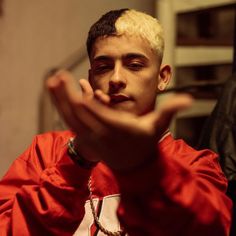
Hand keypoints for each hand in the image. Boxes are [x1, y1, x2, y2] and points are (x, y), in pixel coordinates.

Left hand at [46, 70, 191, 169]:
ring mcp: (91, 136)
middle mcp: (101, 134)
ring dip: (60, 101)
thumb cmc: (144, 143)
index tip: (75, 87)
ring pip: (71, 118)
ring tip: (51, 83)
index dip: (85, 101)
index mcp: (118, 128)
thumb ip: (170, 111)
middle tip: (54, 77)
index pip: (99, 115)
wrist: (133, 165)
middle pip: (80, 114)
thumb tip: (189, 99)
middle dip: (65, 96)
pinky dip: (63, 109)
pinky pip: (71, 122)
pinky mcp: (86, 137)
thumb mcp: (157, 127)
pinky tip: (57, 97)